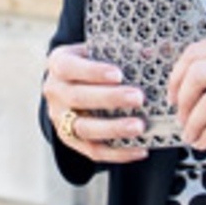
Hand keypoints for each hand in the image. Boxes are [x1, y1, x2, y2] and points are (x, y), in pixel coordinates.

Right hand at [42, 44, 148, 163]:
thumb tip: (150, 53)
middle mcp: (54, 92)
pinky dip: (118, 153)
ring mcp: (60, 119)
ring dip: (114, 129)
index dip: (93, 71)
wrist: (69, 84)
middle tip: (138, 98)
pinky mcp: (70, 140)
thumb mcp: (96, 51)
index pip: (70, 67)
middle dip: (110, 98)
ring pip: (85, 128)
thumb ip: (118, 51)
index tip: (118, 74)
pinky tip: (140, 149)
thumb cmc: (90, 64)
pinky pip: (94, 151)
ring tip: (140, 127)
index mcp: (58, 64)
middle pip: (78, 98)